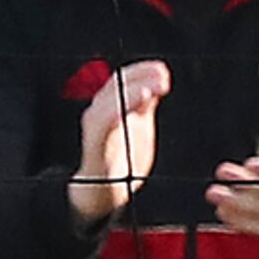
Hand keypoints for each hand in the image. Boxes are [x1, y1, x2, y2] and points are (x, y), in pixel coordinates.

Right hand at [70, 59, 171, 227]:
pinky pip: (103, 122)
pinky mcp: (95, 144)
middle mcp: (102, 112)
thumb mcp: (140, 125)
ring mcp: (97, 127)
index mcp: (113, 107)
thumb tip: (159, 80)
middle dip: (139, 76)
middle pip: (116, 84)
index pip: (123, 79)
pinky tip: (139, 103)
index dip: (141, 71)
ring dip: (132, 90)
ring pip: (109, 100)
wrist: (104, 190)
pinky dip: (119, 109)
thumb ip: (145, 104)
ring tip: (153, 87)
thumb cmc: (123, 158)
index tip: (161, 69)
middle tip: (162, 75)